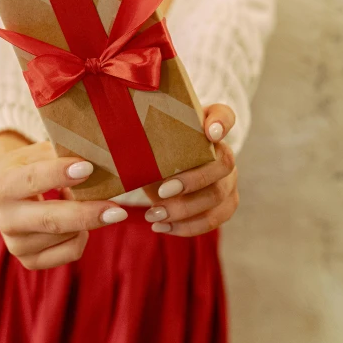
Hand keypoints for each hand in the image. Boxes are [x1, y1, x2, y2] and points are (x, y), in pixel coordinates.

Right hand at [0, 135, 128, 269]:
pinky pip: (70, 252)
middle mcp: (6, 219)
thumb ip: (63, 154)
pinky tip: (77, 222)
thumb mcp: (38, 152)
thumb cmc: (28, 166)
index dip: (59, 174)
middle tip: (118, 210)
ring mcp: (16, 244)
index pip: (33, 180)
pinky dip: (82, 236)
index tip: (88, 168)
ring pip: (66, 236)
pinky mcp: (29, 261)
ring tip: (82, 199)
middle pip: (51, 220)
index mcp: (4, 185)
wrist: (3, 191)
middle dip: (87, 214)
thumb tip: (99, 157)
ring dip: (85, 219)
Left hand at [143, 104, 238, 236]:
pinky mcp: (225, 203)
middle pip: (224, 164)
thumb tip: (114, 140)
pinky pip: (214, 219)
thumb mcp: (149, 136)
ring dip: (185, 210)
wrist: (161, 169)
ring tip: (154, 215)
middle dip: (193, 180)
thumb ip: (144, 132)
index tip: (210, 132)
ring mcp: (228, 179)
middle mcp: (224, 151)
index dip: (222, 123)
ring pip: (218, 196)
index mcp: (208, 125)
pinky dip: (187, 227)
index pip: (225, 115)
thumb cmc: (155, 147)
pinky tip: (163, 227)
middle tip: (161, 192)